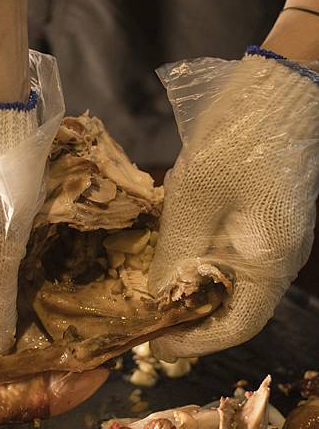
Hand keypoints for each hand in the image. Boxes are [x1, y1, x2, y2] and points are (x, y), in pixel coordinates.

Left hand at [149, 52, 318, 357]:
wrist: (280, 85)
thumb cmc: (239, 137)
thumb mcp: (195, 198)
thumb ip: (176, 254)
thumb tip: (157, 297)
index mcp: (271, 261)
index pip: (236, 327)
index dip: (193, 343)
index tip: (155, 343)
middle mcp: (280, 258)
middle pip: (235, 309)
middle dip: (190, 317)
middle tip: (148, 315)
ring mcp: (277, 238)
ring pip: (233, 283)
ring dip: (194, 288)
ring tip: (155, 284)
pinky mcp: (268, 219)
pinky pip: (235, 257)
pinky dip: (204, 262)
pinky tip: (177, 246)